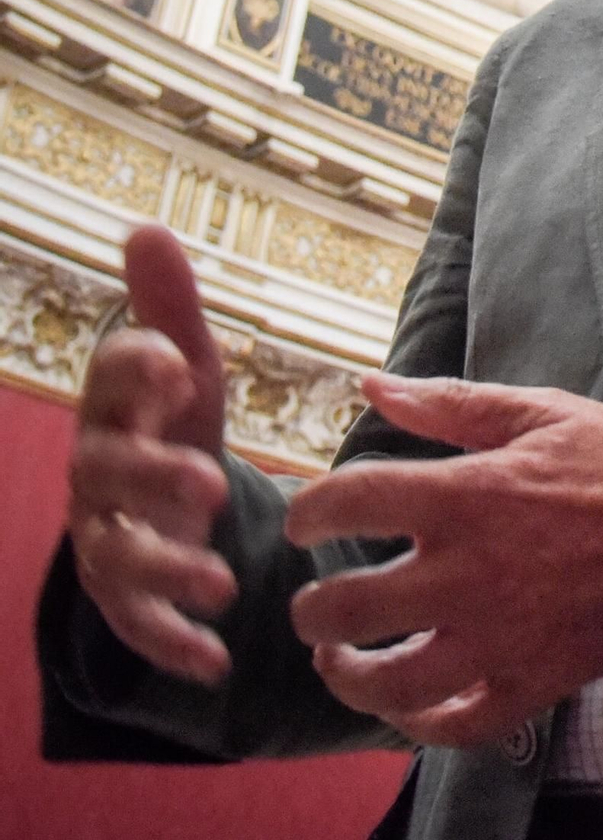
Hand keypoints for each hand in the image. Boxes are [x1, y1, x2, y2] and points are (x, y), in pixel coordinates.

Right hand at [66, 225, 235, 682]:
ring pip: (117, 555)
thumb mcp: (186, 364)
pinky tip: (214, 659)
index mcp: (117, 406)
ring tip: (221, 583)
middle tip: (209, 480)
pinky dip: (172, 644)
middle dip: (152, 478)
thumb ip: (169, 306)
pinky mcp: (125, 596)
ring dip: (166, 570)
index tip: (179, 360)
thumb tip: (144, 225)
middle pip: (106, 474)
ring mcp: (106, 536)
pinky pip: (136, 624)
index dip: (138, 369)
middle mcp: (99, 471)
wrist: (162, 502)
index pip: (112, 379)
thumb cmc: (174, 420)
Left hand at [285, 374, 602, 746]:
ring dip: (347, 676)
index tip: (305, 522)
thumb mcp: (539, 411)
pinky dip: (418, 725)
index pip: (351, 503)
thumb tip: (372, 384)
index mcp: (469, 495)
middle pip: (349, 607)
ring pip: (389, 685)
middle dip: (312, 608)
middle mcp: (471, 573)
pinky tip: (405, 704)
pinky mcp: (532, 683)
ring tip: (337, 660)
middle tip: (312, 601)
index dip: (309, 512)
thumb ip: (450, 404)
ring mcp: (500, 638)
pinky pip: (456, 726)